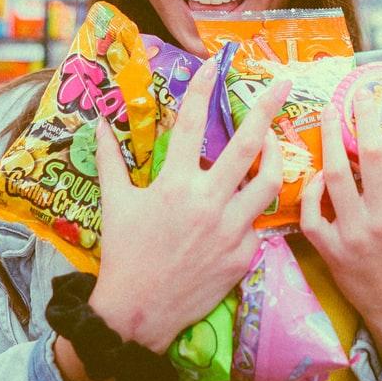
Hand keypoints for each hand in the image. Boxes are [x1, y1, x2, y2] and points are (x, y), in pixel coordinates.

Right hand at [90, 60, 287, 352]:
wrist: (137, 315)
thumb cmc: (123, 254)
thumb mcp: (114, 203)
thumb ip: (110, 159)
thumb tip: (98, 123)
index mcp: (174, 183)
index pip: (189, 124)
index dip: (201, 89)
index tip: (213, 65)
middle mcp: (207, 201)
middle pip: (249, 145)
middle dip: (268, 108)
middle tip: (283, 84)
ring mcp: (230, 229)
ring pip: (271, 182)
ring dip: (277, 156)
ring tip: (274, 142)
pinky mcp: (244, 255)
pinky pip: (259, 222)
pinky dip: (254, 209)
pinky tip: (245, 204)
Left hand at [301, 82, 381, 361]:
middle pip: (372, 154)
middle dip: (365, 116)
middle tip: (359, 93)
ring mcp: (356, 235)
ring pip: (336, 176)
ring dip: (331, 140)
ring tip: (330, 114)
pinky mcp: (332, 252)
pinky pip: (313, 214)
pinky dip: (311, 191)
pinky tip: (316, 175)